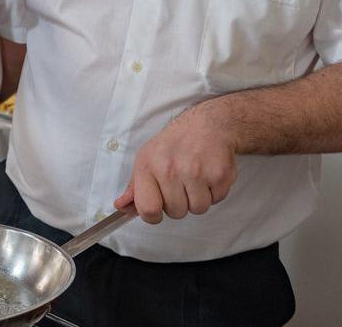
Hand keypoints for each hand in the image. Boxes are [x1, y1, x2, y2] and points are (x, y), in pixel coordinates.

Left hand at [114, 104, 237, 224]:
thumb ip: (134, 186)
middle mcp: (171, 169)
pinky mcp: (220, 175)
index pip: (147, 209)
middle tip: (180, 184)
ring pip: (197, 209)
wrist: (207, 125)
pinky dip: (214, 193)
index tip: (157, 210)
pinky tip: (208, 175)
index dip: (152, 216)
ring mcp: (197, 172)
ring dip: (197, 199)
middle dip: (179, 204)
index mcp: (148, 167)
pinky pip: (216, 201)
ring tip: (195, 179)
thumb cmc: (173, 145)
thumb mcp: (146, 158)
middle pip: (176, 213)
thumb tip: (121, 206)